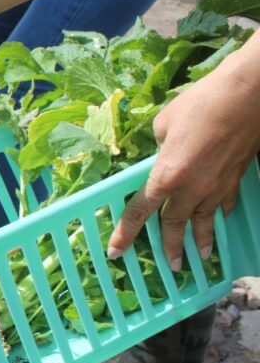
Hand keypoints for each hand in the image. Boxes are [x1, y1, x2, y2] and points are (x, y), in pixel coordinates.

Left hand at [108, 55, 259, 268]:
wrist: (250, 95)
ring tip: (201, 259)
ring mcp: (217, 186)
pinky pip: (224, 203)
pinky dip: (219, 214)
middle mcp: (191, 188)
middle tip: (171, 267)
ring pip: (204, 220)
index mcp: (166, 175)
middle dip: (171, 247)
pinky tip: (219, 219)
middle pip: (175, 224)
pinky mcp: (236, 178)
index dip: (125, 233)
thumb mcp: (164, 123)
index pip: (140, 211)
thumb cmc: (201, 103)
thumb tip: (162, 154)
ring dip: (202, 241)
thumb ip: (159, 147)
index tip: (116, 252)